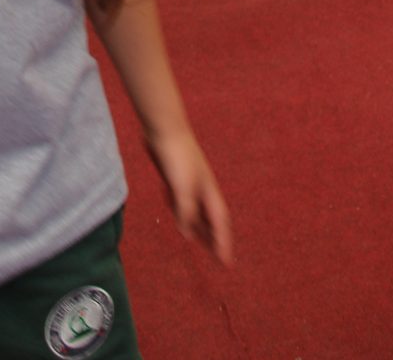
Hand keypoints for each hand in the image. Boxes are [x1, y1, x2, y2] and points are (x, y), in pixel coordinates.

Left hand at [146, 125, 232, 265]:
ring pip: (198, 212)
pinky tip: (180, 216)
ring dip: (200, 228)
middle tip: (220, 259)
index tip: (228, 264)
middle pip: (211, 220)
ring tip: (202, 243)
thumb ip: (186, 213)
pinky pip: (184, 203)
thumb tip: (188, 235)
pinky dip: (185, 213)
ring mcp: (190, 183)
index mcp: (209, 193)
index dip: (224, 244)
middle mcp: (202, 189)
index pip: (220, 224)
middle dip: (215, 239)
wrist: (164, 128)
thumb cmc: (177, 157)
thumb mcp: (183, 189)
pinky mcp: (176, 178)